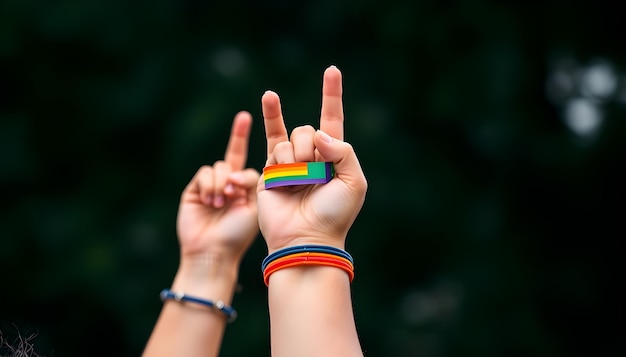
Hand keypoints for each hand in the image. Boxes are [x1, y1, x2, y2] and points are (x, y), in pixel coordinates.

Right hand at [177, 111, 259, 262]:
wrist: (214, 252)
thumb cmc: (240, 234)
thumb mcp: (256, 205)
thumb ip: (255, 180)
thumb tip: (236, 170)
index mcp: (253, 188)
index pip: (256, 162)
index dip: (262, 147)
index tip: (268, 129)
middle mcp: (233, 183)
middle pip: (236, 151)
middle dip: (239, 133)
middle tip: (245, 118)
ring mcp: (214, 185)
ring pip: (223, 165)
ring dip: (224, 181)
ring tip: (224, 200)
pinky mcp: (195, 188)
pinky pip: (207, 172)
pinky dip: (211, 184)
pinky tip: (212, 201)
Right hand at [257, 66, 367, 252]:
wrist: (305, 237)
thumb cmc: (334, 214)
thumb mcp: (354, 182)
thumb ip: (344, 151)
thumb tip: (319, 133)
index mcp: (334, 157)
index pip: (332, 119)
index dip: (331, 95)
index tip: (332, 70)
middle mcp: (311, 156)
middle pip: (307, 129)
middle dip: (310, 148)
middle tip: (315, 176)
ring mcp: (289, 162)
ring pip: (289, 138)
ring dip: (295, 159)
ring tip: (298, 183)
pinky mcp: (270, 170)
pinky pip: (273, 145)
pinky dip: (277, 138)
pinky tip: (274, 127)